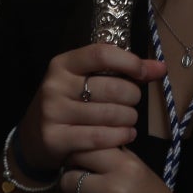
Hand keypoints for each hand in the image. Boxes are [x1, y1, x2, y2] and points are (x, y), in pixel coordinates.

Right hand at [17, 43, 164, 174]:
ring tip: (129, 120)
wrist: (32, 137)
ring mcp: (52, 112)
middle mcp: (54, 85)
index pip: (101, 54)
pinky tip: (127, 135)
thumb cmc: (69, 103)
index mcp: (62, 64)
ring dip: (129, 119)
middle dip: (132, 97)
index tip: (145, 72)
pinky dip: (120, 136)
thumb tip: (160, 67)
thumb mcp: (86, 81)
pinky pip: (99, 137)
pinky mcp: (54, 138)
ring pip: (110, 114)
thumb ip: (122, 71)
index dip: (129, 62)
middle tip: (133, 104)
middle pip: (112, 88)